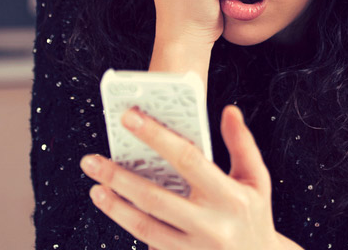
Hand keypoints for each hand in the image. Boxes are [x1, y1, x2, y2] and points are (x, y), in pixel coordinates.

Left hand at [81, 105, 301, 249]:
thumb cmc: (255, 215)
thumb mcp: (257, 179)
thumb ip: (242, 143)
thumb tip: (229, 110)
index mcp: (231, 197)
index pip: (188, 159)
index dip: (156, 137)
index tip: (130, 118)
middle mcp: (211, 225)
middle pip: (155, 198)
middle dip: (118, 177)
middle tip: (91, 161)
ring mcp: (195, 249)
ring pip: (145, 226)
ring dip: (115, 207)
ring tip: (96, 188)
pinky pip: (150, 245)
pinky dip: (131, 226)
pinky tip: (116, 210)